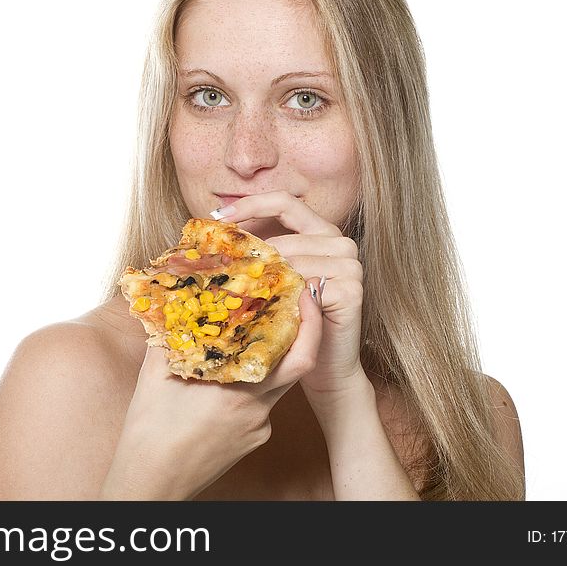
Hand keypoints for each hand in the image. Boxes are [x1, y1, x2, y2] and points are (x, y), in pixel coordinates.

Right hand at [101, 287, 321, 499]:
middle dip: (295, 333)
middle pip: (294, 366)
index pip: (298, 355)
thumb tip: (176, 303)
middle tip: (287, 305)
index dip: (310, 323)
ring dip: (266, 360)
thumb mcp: (156, 373)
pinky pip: (259, 405)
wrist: (151, 483)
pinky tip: (226, 380)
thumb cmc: (149, 432)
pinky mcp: (253, 442)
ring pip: (273, 385)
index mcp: (240, 390)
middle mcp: (257, 411)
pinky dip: (249, 386)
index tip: (305, 296)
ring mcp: (258, 429)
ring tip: (244, 339)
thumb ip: (173, 335)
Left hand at [214, 190, 366, 402]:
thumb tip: (214, 224)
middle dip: (248, 254)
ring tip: (235, 295)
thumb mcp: (275, 275)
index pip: (283, 202)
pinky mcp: (352, 291)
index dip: (249, 204)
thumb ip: (261, 248)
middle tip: (216, 268)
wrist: (324, 363)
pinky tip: (267, 311)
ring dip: (263, 280)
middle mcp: (340, 241)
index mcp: (322, 229)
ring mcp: (350, 265)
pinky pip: (306, 288)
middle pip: (284, 238)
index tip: (215, 217)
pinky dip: (283, 298)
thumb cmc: (294, 318)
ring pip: (292, 262)